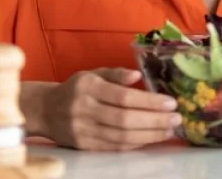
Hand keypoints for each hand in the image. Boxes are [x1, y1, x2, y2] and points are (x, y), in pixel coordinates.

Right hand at [40, 67, 180, 150]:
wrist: (45, 110)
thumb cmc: (75, 89)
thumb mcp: (92, 74)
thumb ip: (116, 74)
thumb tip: (138, 76)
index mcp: (88, 87)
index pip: (123, 97)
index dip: (149, 102)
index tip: (171, 103)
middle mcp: (84, 110)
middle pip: (125, 119)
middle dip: (154, 120)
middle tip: (176, 119)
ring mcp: (83, 130)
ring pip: (121, 137)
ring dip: (149, 135)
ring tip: (169, 130)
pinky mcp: (83, 146)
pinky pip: (113, 147)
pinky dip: (135, 144)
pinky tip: (151, 139)